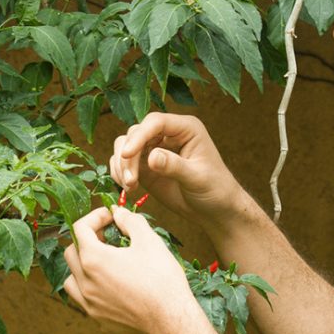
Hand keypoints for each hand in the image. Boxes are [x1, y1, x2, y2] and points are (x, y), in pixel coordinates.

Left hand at [63, 205, 195, 333]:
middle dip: (87, 239)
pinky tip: (109, 284)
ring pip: (72, 277)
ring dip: (82, 265)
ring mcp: (89, 302)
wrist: (171, 320)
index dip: (95, 216)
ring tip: (105, 262)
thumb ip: (130, 221)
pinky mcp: (97, 318)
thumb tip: (119, 214)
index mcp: (93, 259)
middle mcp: (85, 282)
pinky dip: (89, 287)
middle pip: (71, 251)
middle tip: (109, 236)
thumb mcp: (149, 241)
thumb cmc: (162, 279)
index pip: (79, 229)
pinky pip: (82, 298)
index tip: (111, 216)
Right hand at [110, 112, 246, 225]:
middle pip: (135, 133)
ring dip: (121, 165)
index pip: (155, 122)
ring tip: (129, 186)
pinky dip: (119, 172)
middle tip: (130, 181)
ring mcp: (154, 149)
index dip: (139, 136)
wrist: (214, 210)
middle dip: (128, 156)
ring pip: (125, 145)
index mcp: (185, 129)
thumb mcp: (197, 178)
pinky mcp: (145, 167)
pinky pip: (124, 163)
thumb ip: (174, 166)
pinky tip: (128, 188)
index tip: (127, 155)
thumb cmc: (215, 190)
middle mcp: (167, 134)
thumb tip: (151, 157)